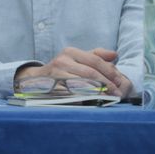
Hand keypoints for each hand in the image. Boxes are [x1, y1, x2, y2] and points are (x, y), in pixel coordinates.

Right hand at [15, 47, 133, 96]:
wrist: (35, 79)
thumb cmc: (62, 69)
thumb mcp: (77, 57)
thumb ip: (97, 55)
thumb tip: (115, 55)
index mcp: (71, 52)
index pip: (95, 60)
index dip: (109, 71)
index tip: (119, 81)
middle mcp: (62, 61)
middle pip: (90, 72)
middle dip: (106, 83)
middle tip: (116, 92)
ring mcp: (56, 75)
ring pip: (82, 83)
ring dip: (97, 92)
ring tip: (108, 98)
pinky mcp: (52, 88)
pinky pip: (71, 94)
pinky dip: (84, 98)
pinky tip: (93, 102)